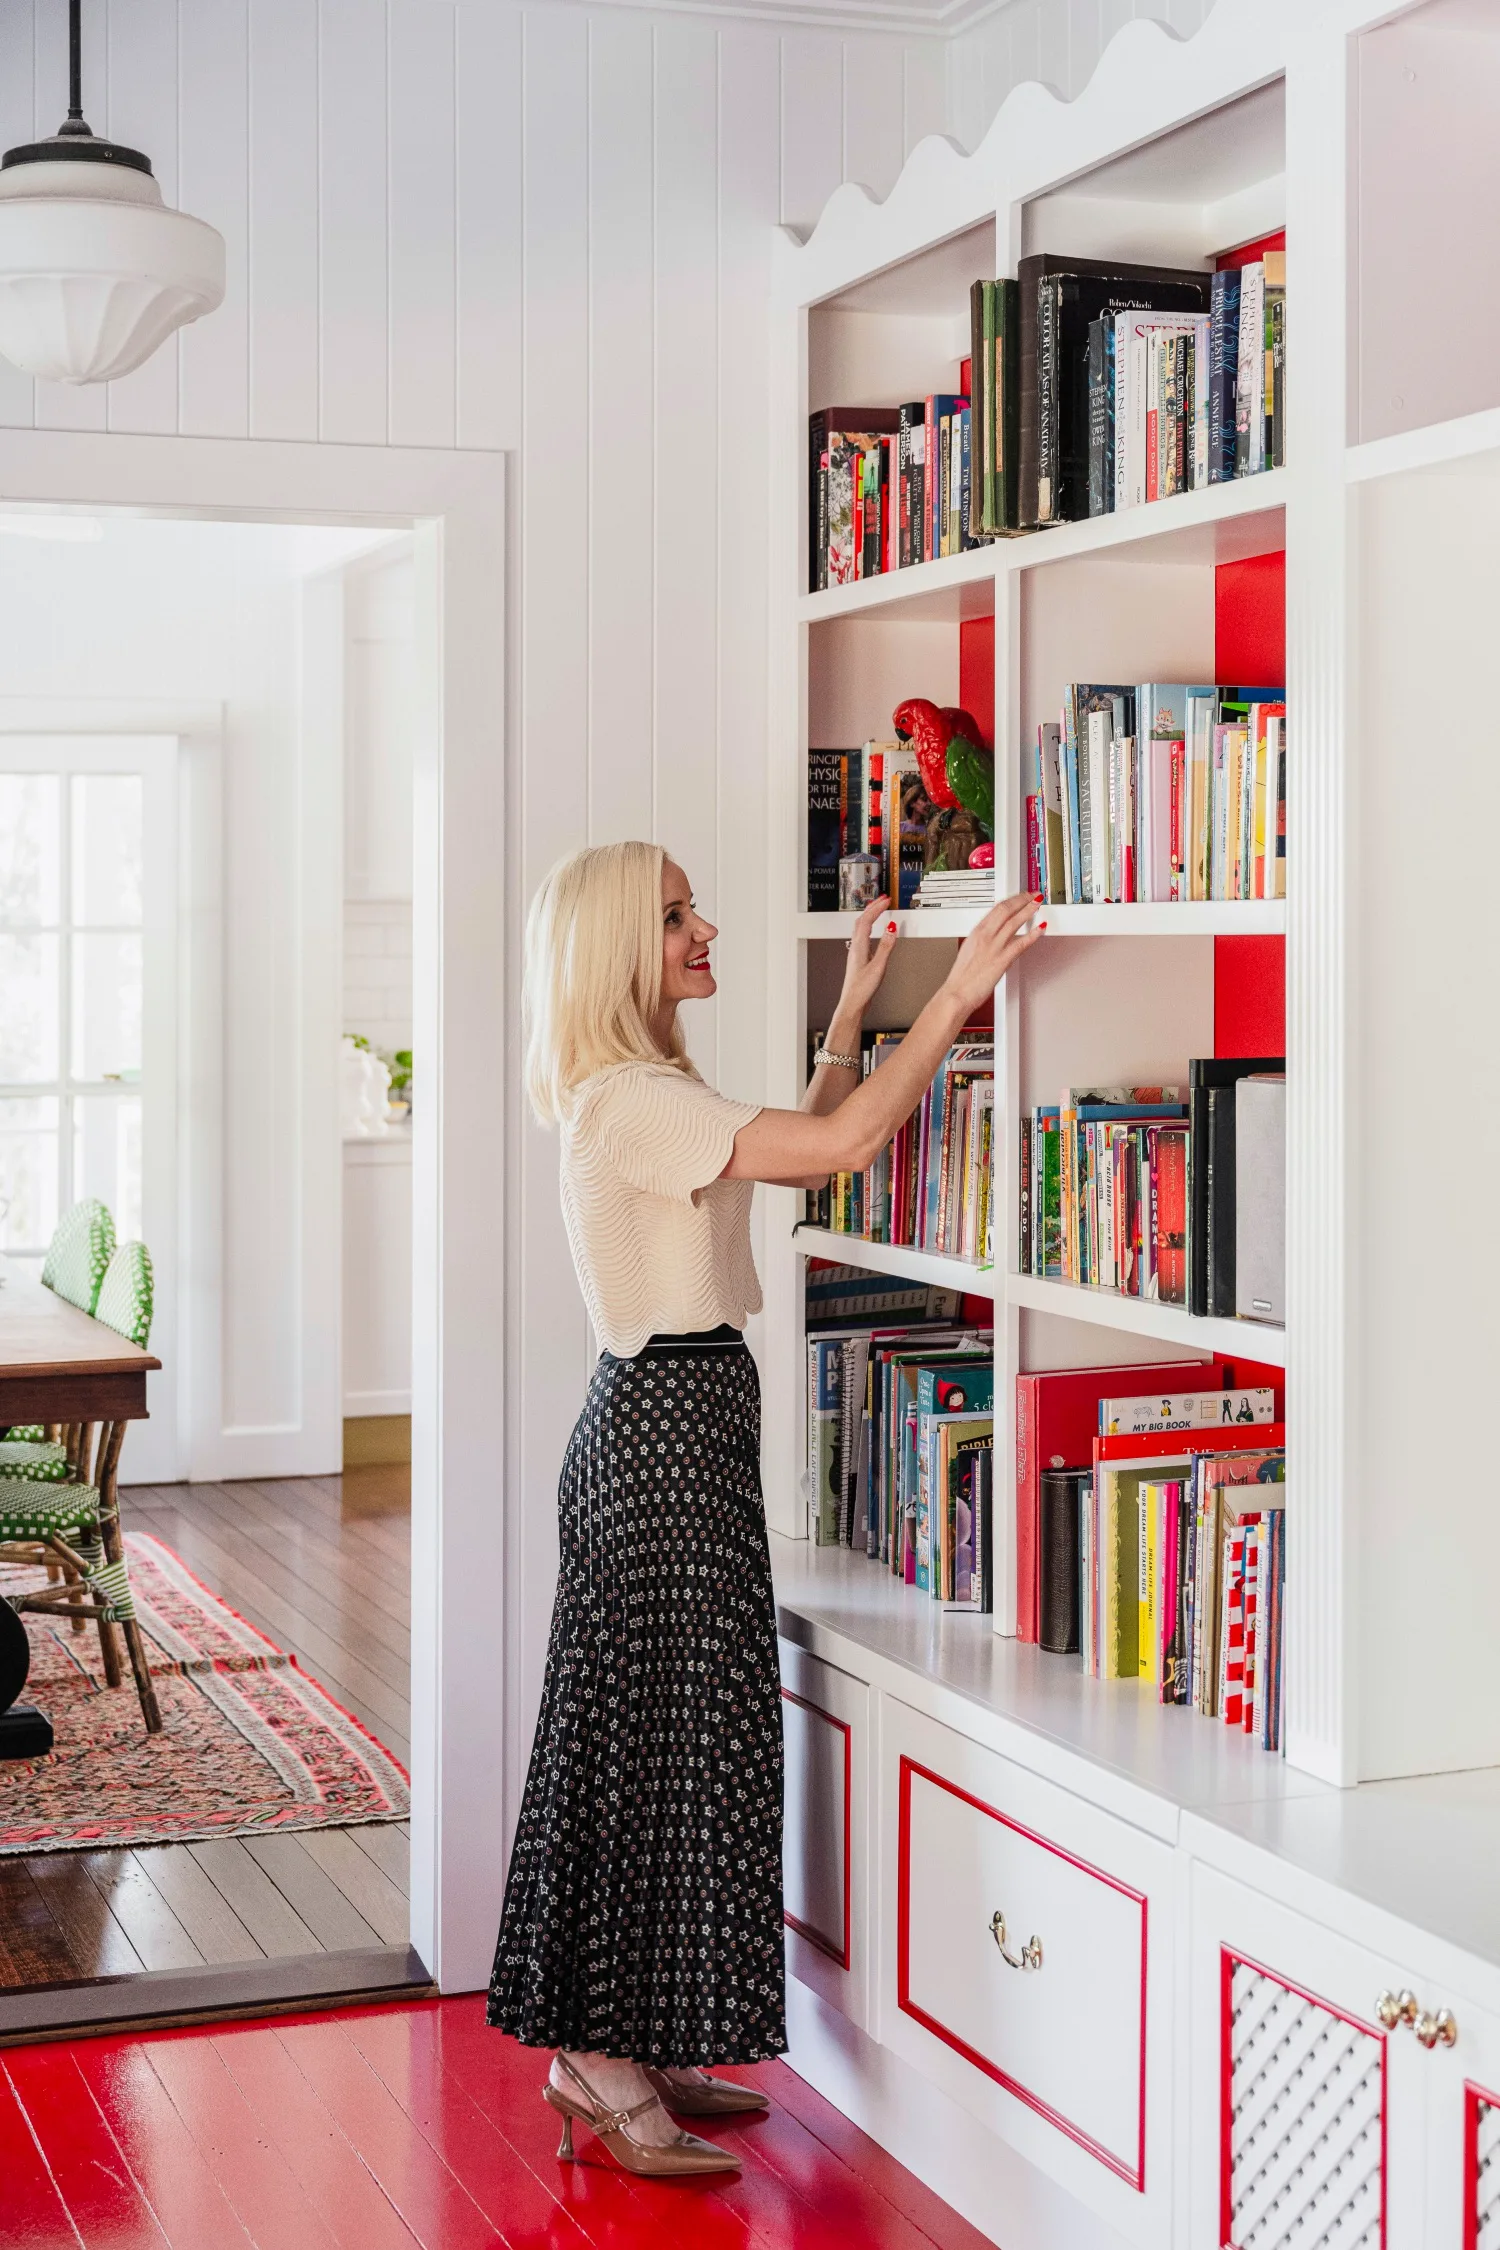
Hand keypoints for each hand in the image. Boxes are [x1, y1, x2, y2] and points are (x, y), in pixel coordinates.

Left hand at [837, 894, 899, 1018]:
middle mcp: (855, 947)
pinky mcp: (859, 959)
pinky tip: (875, 933)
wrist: (853, 1004)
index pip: (867, 920)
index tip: (886, 900)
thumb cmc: (862, 989)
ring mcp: (856, 953)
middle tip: (883, 900)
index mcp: (859, 946)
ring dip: (870, 916)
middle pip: (861, 921)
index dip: (877, 908)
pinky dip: (870, 928)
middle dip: (872, 908)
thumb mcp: (878, 967)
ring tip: (878, 910)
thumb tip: (892, 928)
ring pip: (860, 928)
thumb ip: (886, 947)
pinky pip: (863, 937)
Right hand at [943, 890, 1042, 1013]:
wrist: (957, 992)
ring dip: (1029, 910)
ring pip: (1014, 922)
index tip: (1019, 897)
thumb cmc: (962, 977)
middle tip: (1032, 895)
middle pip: (1006, 909)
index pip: (996, 908)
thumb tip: (993, 938)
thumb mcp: (969, 950)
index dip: (1011, 900)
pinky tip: (1040, 929)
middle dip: (1022, 899)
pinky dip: (1033, 934)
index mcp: (976, 932)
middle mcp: (985, 936)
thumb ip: (983, 941)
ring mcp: (994, 947)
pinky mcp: (1002, 960)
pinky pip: (1021, 944)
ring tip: (1038, 904)